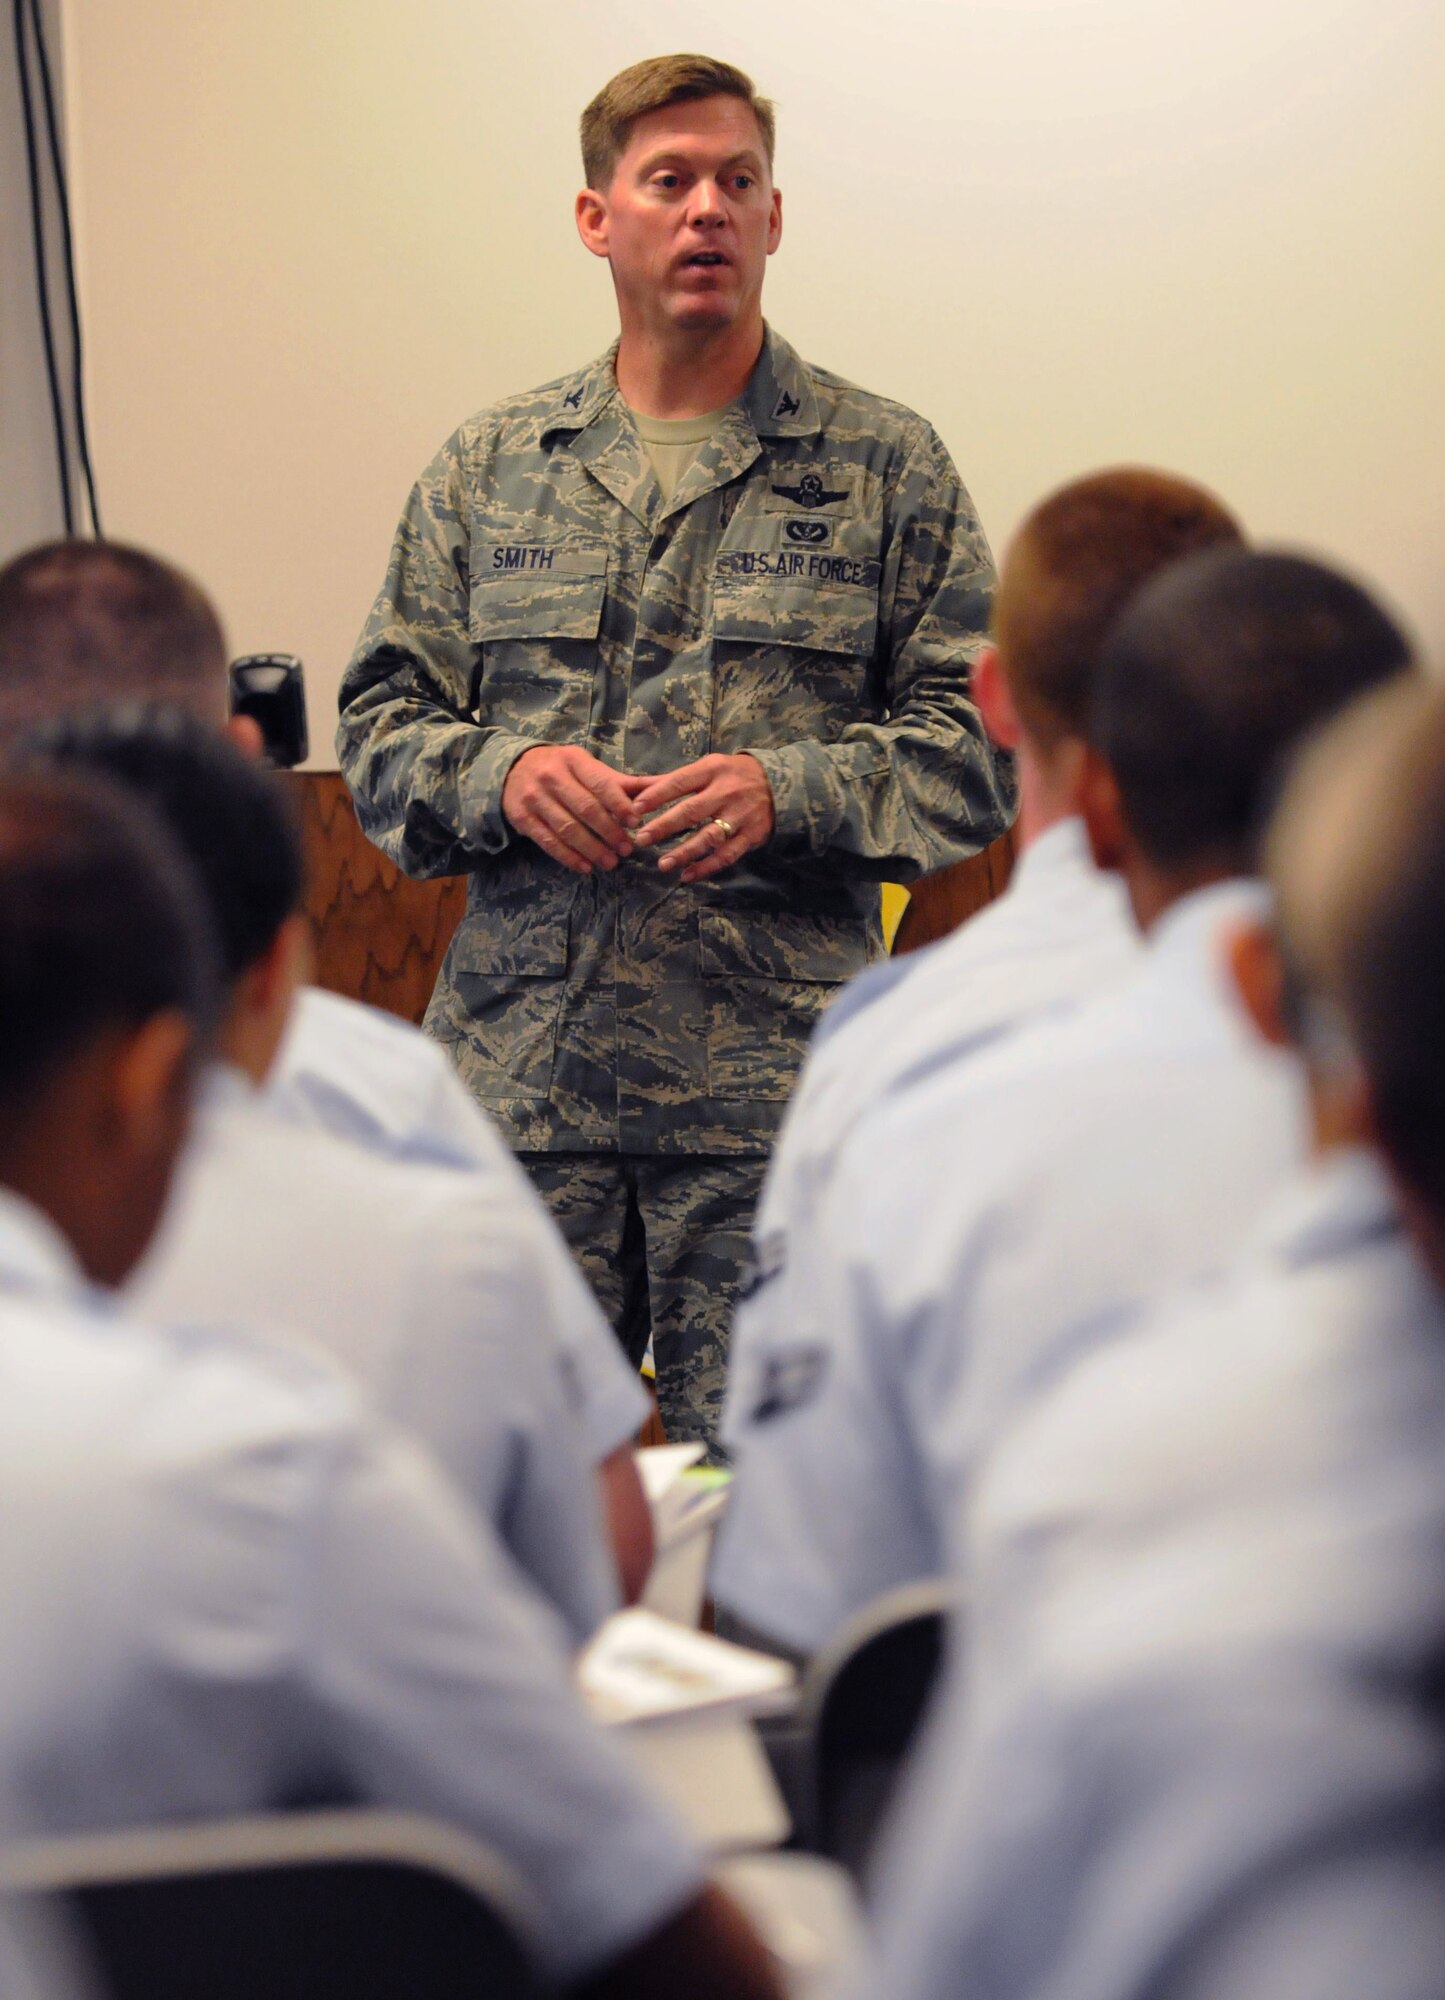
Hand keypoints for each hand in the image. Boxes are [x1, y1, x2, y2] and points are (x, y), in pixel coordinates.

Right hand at [501, 745, 646, 875]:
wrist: (514, 768)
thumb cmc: (562, 769)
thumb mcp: (589, 767)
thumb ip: (623, 782)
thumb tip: (665, 785)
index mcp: (573, 760)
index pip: (600, 784)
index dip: (620, 805)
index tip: (637, 824)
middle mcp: (551, 776)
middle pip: (585, 808)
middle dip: (609, 831)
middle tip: (627, 850)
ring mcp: (534, 798)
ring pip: (567, 828)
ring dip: (591, 848)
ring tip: (611, 863)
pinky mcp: (522, 818)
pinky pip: (548, 841)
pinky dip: (568, 856)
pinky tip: (585, 866)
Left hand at [629, 753, 774, 883]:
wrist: (781, 783)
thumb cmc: (734, 775)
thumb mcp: (710, 766)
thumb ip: (677, 780)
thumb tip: (638, 788)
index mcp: (712, 770)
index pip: (679, 782)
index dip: (656, 795)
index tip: (634, 809)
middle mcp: (726, 792)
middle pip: (691, 811)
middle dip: (664, 826)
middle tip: (641, 839)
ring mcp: (740, 815)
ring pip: (709, 837)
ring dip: (685, 852)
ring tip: (663, 864)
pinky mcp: (751, 835)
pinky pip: (726, 855)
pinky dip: (707, 867)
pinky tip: (688, 875)